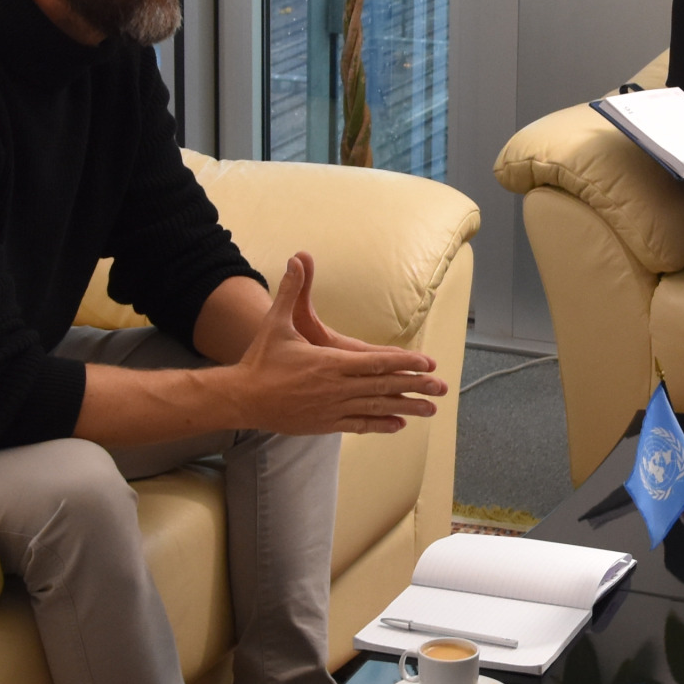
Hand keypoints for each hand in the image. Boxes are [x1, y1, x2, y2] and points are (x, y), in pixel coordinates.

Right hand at [222, 253, 446, 434]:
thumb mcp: (277, 322)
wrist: (242, 398)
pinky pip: (359, 424)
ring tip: (430, 409)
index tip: (427, 363)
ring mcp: (332, 408)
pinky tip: (398, 424)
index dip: (404, 363)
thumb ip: (292, 290)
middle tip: (441, 387)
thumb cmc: (260, 360)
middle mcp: (335, 387)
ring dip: (405, 408)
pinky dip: (380, 424)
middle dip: (415, 386)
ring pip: (376, 408)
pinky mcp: (325, 423)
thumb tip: (297, 258)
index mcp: (329, 362)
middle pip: (383, 387)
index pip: (375, 363)